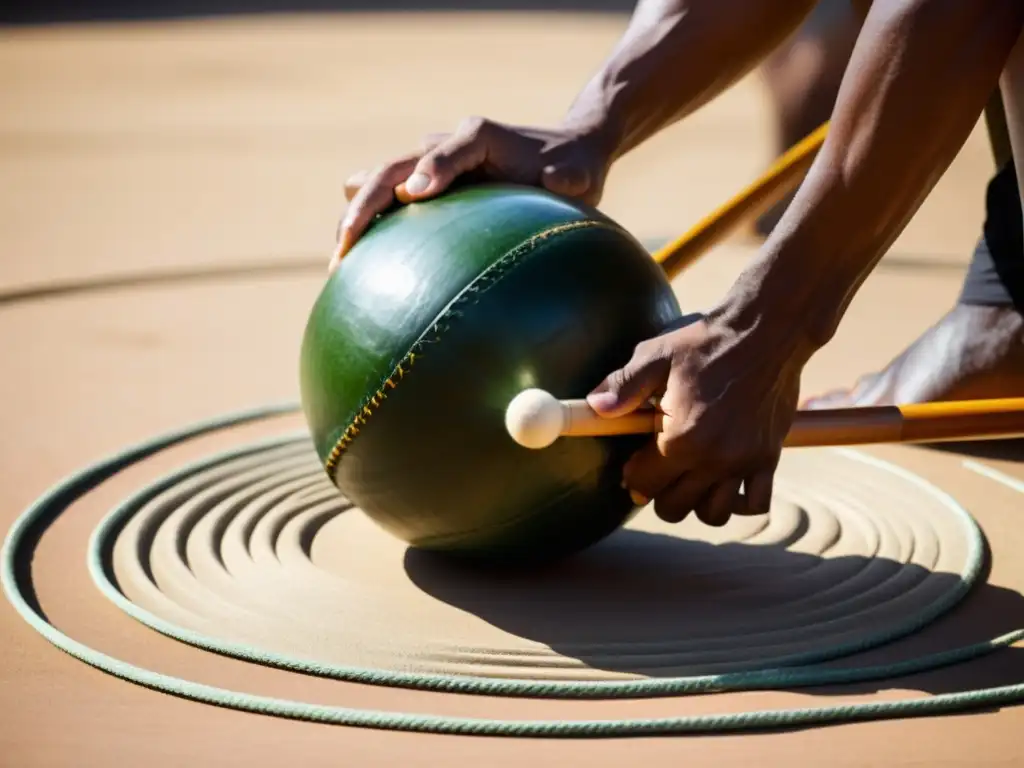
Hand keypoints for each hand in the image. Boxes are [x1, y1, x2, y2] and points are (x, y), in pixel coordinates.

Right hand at [331, 116, 614, 270]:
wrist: (560, 154)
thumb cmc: (571, 167)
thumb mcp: (578, 173)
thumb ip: (569, 178)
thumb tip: (560, 181)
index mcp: (479, 136)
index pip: (449, 148)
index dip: (430, 168)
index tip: (412, 196)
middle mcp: (444, 144)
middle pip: (392, 169)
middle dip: (366, 205)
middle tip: (346, 247)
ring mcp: (426, 165)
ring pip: (375, 183)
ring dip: (355, 217)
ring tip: (340, 262)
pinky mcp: (422, 186)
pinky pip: (385, 203)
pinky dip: (369, 228)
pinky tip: (359, 271)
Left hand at [586, 313, 806, 526]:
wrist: (768, 331)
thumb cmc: (707, 342)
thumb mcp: (657, 356)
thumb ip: (623, 385)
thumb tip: (595, 407)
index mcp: (682, 439)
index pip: (645, 484)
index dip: (632, 476)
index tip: (632, 463)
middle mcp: (714, 459)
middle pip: (675, 507)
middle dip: (659, 494)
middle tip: (659, 470)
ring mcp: (744, 462)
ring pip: (713, 514)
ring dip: (697, 503)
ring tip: (690, 479)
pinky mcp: (769, 458)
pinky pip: (756, 503)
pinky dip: (740, 501)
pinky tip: (727, 482)